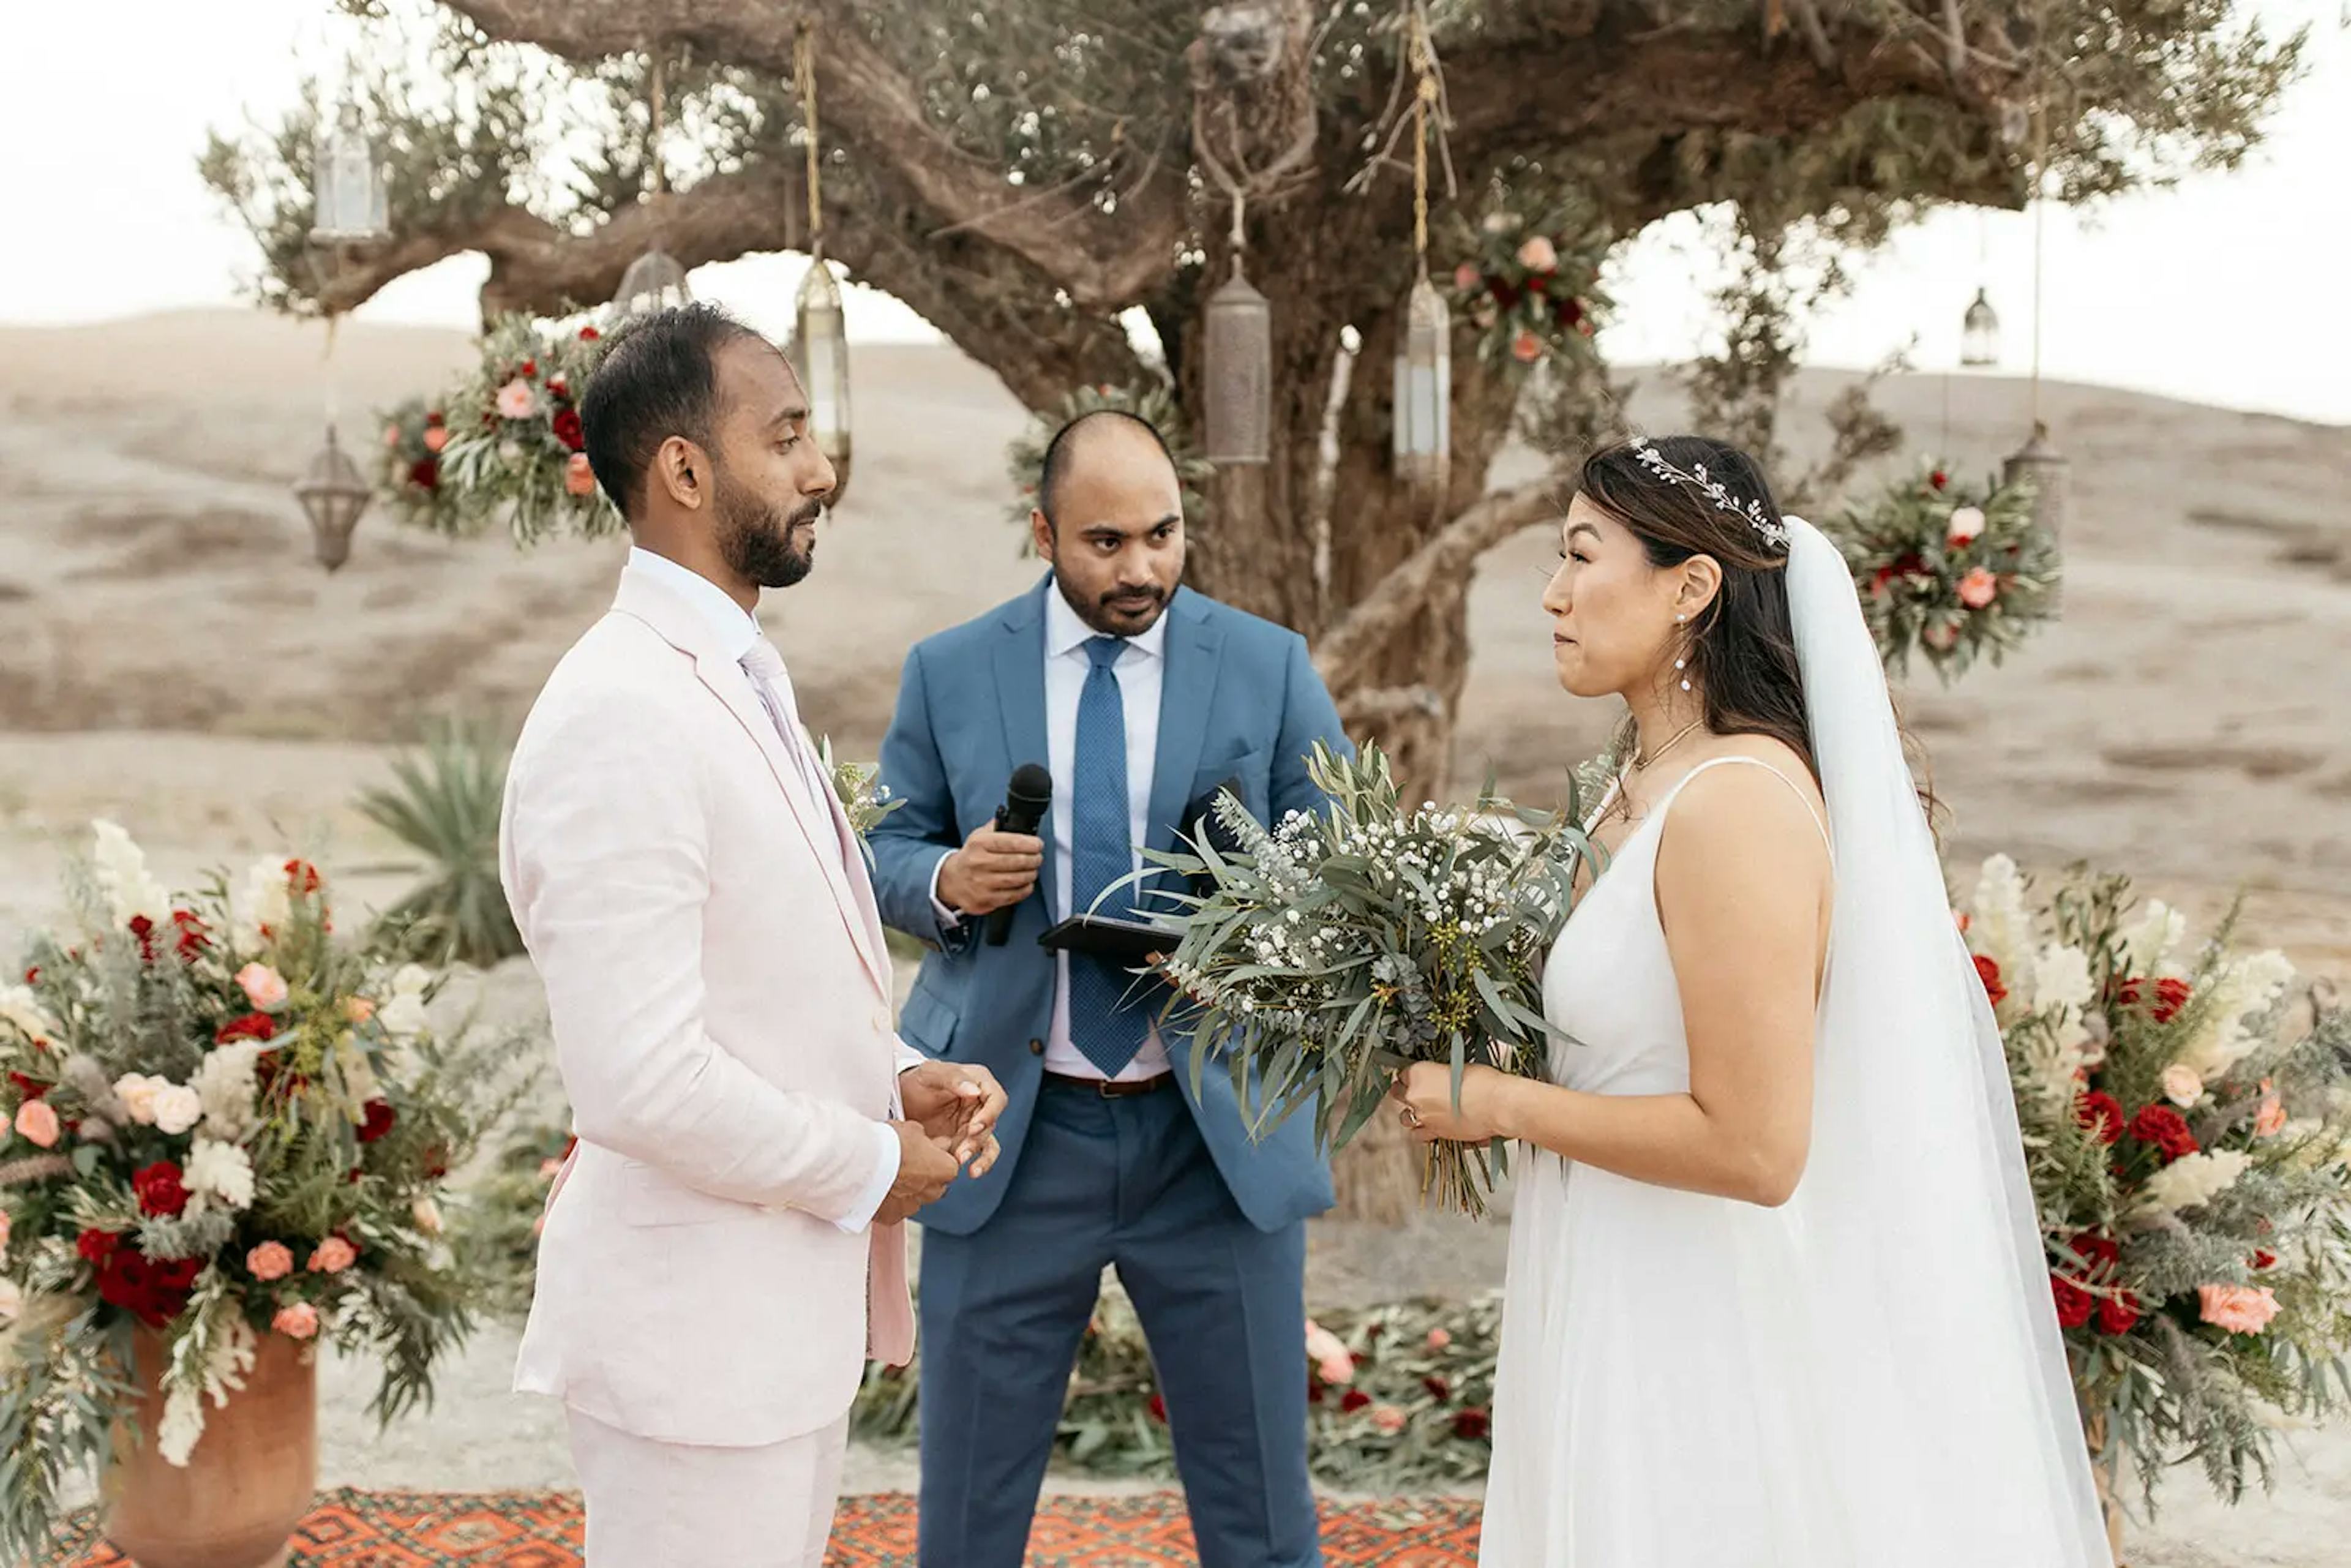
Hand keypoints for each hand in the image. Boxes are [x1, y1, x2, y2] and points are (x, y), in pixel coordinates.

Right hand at [874, 1120, 960, 1224]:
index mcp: (946, 1169)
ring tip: (888, 1175)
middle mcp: (934, 1191)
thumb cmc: (890, 1143)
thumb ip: (927, 1141)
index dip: (935, 1157)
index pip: (948, 1164)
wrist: (863, 1162)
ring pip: (914, 1198)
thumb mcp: (914, 1130)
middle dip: (923, 1176)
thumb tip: (928, 1143)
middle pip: (934, 1184)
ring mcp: (913, 1206)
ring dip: (906, 1190)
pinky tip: (878, 1188)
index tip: (923, 1151)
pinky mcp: (893, 1216)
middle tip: (905, 1163)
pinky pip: (894, 1208)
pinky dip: (888, 1201)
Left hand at [900, 1060, 1006, 1165]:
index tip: (974, 1127)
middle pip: (991, 1124)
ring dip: (976, 1153)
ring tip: (960, 1161)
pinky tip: (972, 1172)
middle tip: (961, 1151)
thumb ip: (953, 1078)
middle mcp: (980, 1102)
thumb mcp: (930, 1073)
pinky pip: (981, 1153)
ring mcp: (974, 1122)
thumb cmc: (916, 1080)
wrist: (899, 1099)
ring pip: (986, 1141)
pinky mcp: (965, 1139)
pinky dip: (980, 1163)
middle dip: (977, 1139)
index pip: (996, 1099)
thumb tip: (975, 1091)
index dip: (989, 1115)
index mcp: (978, 1082)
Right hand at [936, 821, 1043, 916]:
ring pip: (1016, 879)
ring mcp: (981, 884)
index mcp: (978, 844)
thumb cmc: (971, 857)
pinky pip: (1013, 896)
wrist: (951, 881)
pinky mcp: (985, 901)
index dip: (1029, 843)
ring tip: (1032, 870)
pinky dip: (1025, 889)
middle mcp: (978, 863)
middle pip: (1016, 861)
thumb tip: (1014, 819)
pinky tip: (1026, 883)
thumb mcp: (978, 837)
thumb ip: (996, 827)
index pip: (1010, 842)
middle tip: (1038, 858)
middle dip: (1034, 859)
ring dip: (1031, 874)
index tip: (1038, 844)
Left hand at [1388, 1061, 1508, 1144]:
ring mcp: (1423, 1117)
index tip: (1415, 1077)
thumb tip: (1441, 1077)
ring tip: (1422, 1112)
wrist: (1496, 1105)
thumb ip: (1441, 1074)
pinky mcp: (1435, 1133)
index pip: (1402, 1073)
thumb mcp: (1458, 1067)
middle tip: (1414, 1091)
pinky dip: (1423, 1131)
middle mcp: (1415, 1096)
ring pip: (1405, 1118)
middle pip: (1397, 1094)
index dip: (1410, 1075)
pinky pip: (1420, 1135)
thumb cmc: (1483, 1082)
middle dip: (1405, 1092)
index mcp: (1418, 1073)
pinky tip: (1431, 1127)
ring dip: (1411, 1114)